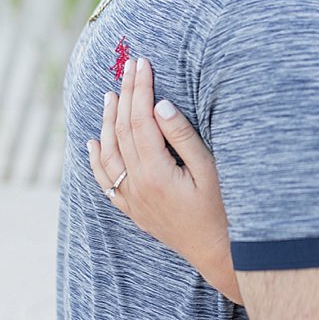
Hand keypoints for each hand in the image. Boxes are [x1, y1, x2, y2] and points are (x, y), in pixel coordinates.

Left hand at [87, 56, 237, 299]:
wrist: (219, 255)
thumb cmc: (225, 211)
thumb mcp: (211, 171)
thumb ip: (184, 138)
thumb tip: (161, 106)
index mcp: (156, 173)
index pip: (141, 120)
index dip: (140, 89)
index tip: (142, 64)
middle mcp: (137, 186)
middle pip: (122, 131)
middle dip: (126, 95)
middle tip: (129, 66)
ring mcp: (132, 200)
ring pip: (108, 154)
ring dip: (107, 122)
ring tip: (110, 95)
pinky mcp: (134, 210)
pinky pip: (106, 181)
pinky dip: (96, 160)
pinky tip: (93, 144)